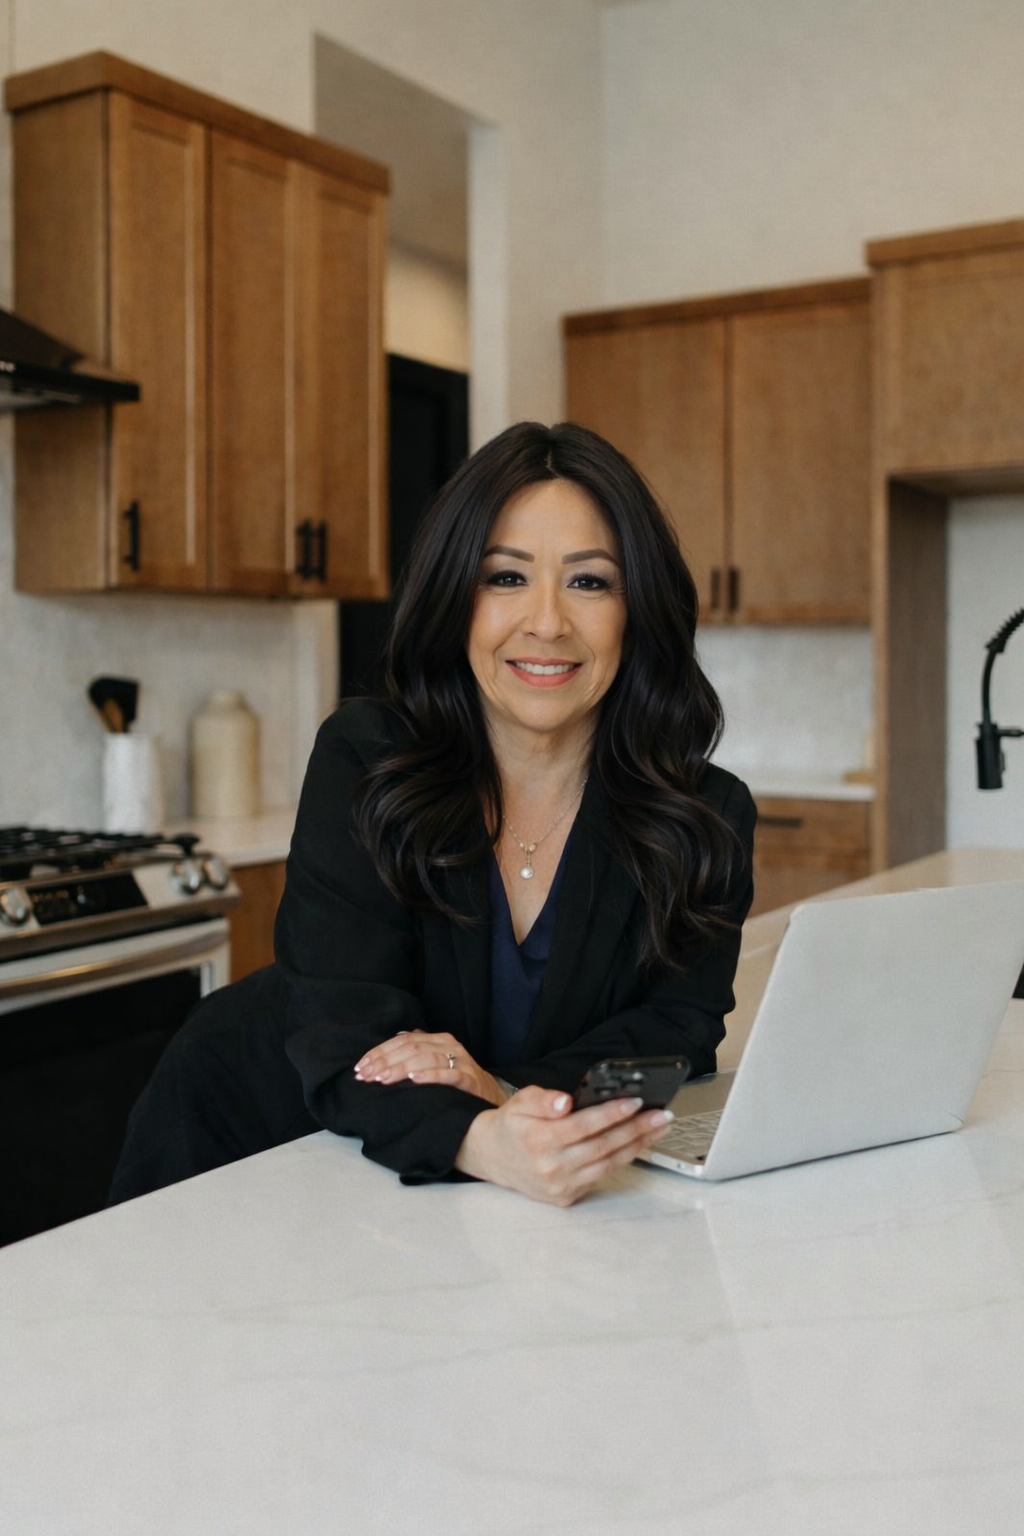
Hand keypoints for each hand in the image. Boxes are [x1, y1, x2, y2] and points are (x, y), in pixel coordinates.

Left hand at [354, 1030, 506, 1107]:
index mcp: (437, 1039)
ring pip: (426, 1058)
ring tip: (383, 1079)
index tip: (361, 1067)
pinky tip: (413, 1080)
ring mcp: (461, 1060)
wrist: (489, 1096)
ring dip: (401, 1068)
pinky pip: (449, 1074)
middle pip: (411, 1048)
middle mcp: (449, 1045)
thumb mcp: (434, 1064)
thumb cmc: (455, 1082)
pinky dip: (430, 1076)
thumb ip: (413, 1056)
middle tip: (366, 1077)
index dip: (379, 1052)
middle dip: (385, 1062)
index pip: (403, 1040)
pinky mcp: (470, 1079)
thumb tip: (379, 1058)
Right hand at [454, 1087, 673, 1206]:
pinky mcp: (566, 1197)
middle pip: (603, 1146)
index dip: (612, 1113)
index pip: (584, 1125)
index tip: (637, 1102)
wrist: (493, 1158)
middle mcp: (551, 1166)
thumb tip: (566, 1103)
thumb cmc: (513, 1125)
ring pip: (608, 1164)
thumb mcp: (521, 1101)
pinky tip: (636, 1144)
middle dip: (637, 1128)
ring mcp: (560, 1186)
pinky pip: (600, 1176)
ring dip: (637, 1145)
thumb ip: (544, 1100)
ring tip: (658, 1128)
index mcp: (538, 1139)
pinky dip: (621, 1159)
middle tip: (662, 1115)